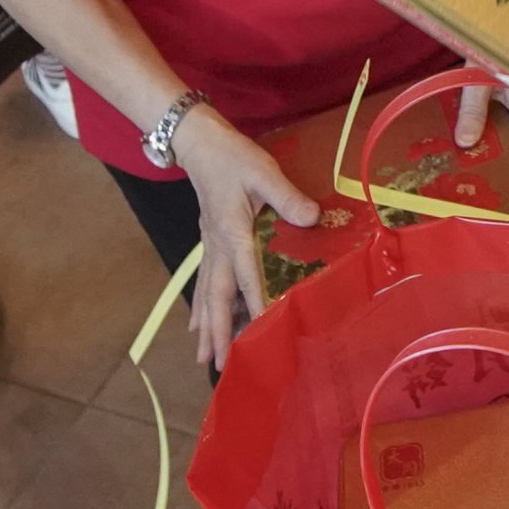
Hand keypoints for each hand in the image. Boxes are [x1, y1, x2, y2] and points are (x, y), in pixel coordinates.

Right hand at [174, 110, 315, 372]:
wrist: (198, 143)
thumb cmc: (233, 156)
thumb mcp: (263, 171)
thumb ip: (287, 196)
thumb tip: (312, 218)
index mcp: (232, 232)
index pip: (247, 275)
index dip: (256, 303)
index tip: (262, 330)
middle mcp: (217, 246)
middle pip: (216, 296)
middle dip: (217, 332)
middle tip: (217, 365)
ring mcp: (209, 245)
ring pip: (205, 293)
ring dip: (206, 325)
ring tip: (202, 356)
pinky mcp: (208, 241)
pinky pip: (203, 281)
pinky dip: (200, 305)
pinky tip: (196, 321)